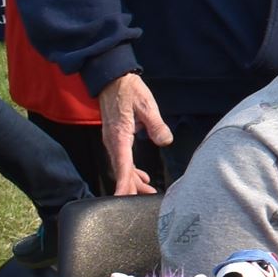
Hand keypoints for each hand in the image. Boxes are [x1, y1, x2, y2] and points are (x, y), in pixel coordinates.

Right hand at [98, 74, 174, 195]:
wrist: (112, 79)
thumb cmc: (129, 90)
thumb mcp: (147, 106)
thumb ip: (156, 125)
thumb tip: (165, 141)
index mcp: (119, 135)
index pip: (122, 164)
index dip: (124, 182)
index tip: (123, 197)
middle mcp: (112, 141)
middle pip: (121, 170)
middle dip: (131, 186)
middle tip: (147, 197)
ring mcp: (112, 140)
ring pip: (121, 166)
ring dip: (133, 179)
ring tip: (148, 190)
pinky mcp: (115, 137)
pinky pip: (122, 158)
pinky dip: (131, 169)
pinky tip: (142, 176)